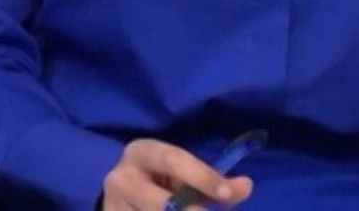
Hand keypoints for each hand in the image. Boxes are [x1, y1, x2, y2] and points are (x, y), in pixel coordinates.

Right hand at [100, 139, 252, 210]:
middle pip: (162, 204)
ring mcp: (113, 206)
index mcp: (141, 152)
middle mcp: (121, 178)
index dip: (202, 177)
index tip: (226, 194)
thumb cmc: (158, 178)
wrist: (117, 193)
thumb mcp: (181, 172)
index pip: (173, 160)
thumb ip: (213, 181)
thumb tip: (244, 186)